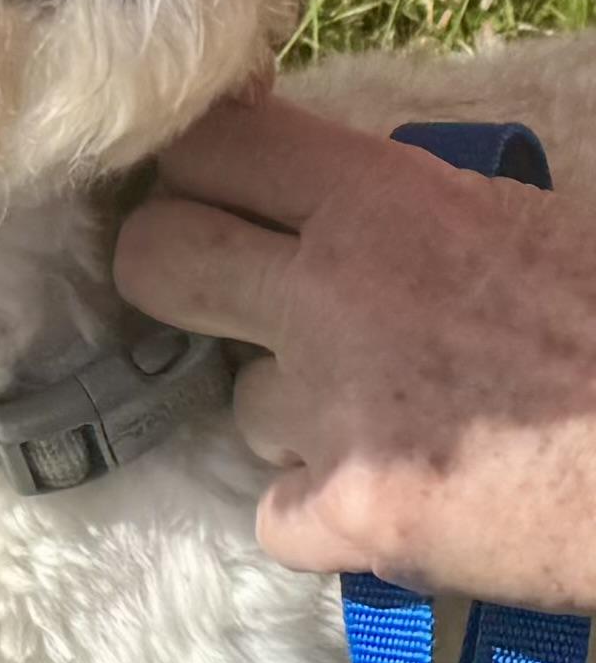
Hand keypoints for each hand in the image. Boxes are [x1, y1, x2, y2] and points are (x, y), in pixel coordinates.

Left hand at [114, 98, 595, 611]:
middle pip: (152, 257)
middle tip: (228, 300)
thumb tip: (311, 191)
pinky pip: (275, 515)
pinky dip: (325, 519)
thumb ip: (397, 201)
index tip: (214, 193)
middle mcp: (335, 290)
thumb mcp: (509, 214)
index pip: (211, 143)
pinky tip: (400, 497)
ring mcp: (335, 409)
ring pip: (232, 406)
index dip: (195, 170)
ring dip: (292, 420)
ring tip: (389, 419)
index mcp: (384, 197)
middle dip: (178, 278)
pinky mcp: (350, 517)